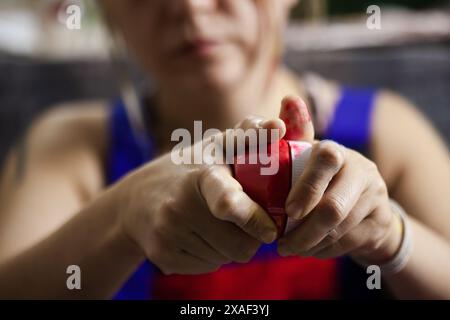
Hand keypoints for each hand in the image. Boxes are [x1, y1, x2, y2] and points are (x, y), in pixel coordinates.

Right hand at [112, 117, 281, 274]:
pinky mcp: (162, 255)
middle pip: (240, 245)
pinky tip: (199, 235)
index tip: (269, 232)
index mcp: (201, 176)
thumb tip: (278, 127)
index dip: (252, 219)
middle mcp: (180, 206)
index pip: (228, 202)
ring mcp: (168, 233)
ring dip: (231, 245)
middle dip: (250, 236)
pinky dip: (212, 255)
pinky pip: (208, 266)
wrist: (135, 199)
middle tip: (243, 219)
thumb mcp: (215, 145)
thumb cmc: (190, 168)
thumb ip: (248, 135)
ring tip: (215, 223)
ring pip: (226, 258)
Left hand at [276, 96, 401, 262]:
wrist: (359, 201)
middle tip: (281, 243)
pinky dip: (323, 251)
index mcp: (338, 151)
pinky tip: (308, 250)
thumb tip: (287, 100)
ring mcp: (375, 197)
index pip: (327, 161)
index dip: (307, 188)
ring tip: (288, 249)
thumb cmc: (320, 174)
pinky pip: (348, 244)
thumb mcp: (306, 155)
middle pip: (333, 207)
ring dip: (309, 244)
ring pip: (340, 230)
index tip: (288, 210)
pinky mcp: (380, 222)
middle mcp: (362, 170)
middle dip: (304, 229)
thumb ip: (294, 134)